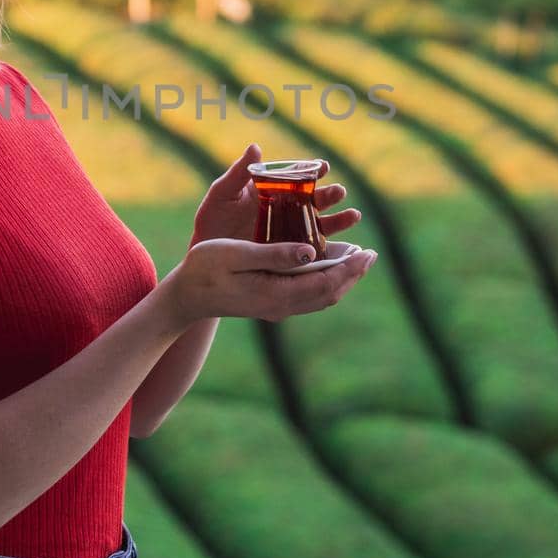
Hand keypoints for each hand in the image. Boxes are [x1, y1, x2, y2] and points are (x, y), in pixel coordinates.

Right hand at [160, 237, 377, 328]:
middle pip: (329, 294)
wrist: (186, 296)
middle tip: (371, 254)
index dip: (350, 269)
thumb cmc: (205, 268)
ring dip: (341, 279)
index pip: (326, 283)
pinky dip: (326, 281)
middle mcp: (281, 306)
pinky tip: (328, 266)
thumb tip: (311, 250)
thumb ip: (275, 253)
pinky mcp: (272, 303)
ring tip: (357, 260)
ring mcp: (277, 307)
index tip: (368, 252)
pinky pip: (309, 295)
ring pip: (321, 297)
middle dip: (352, 274)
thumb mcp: (237, 253)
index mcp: (276, 293)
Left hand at [190, 143, 363, 248]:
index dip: (313, 170)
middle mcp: (288, 210)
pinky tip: (343, 249)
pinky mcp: (291, 254)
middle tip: (339, 192)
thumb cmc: (213, 219)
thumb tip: (255, 147)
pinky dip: (330, 249)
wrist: (206, 253)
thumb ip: (238, 173)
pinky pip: (314, 250)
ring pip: (322, 224)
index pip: (299, 176)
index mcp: (274, 191)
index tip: (322, 166)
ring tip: (353, 216)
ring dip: (339, 220)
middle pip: (316, 200)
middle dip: (331, 195)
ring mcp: (291, 233)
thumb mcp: (222, 193)